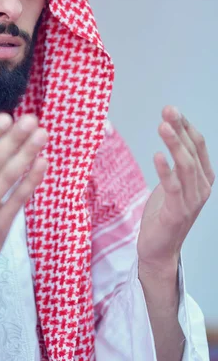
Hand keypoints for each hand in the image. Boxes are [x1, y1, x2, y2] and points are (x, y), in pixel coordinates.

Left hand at [137, 105, 214, 274]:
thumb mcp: (173, 184)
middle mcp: (202, 189)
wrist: (159, 249)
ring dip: (174, 144)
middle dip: (180, 129)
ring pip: (185, 167)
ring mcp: (191, 202)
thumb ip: (176, 164)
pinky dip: (166, 171)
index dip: (186, 126)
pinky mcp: (177, 213)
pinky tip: (157, 156)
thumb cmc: (164, 214)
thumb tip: (172, 135)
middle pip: (192, 152)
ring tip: (163, 126)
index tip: (172, 110)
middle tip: (168, 111)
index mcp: (203, 179)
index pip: (198, 146)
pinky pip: (173, 188)